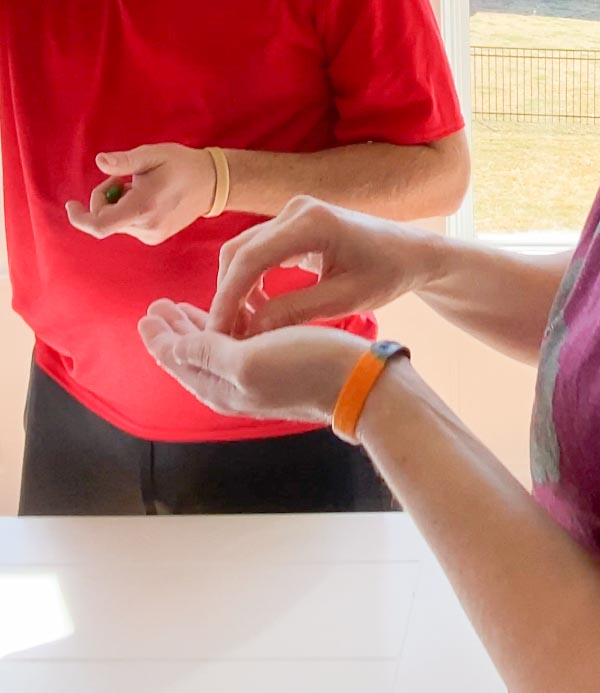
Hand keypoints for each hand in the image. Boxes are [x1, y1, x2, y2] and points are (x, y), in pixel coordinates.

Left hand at [66, 144, 217, 244]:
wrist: (212, 184)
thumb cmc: (181, 165)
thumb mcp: (153, 155)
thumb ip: (124, 161)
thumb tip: (99, 161)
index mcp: (142, 207)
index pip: (100, 225)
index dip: (80, 218)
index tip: (71, 205)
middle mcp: (145, 227)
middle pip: (105, 219)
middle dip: (104, 197)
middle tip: (121, 177)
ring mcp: (151, 235)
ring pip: (116, 222)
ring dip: (118, 203)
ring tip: (139, 186)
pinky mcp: (154, 237)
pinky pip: (128, 225)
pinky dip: (128, 211)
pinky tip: (147, 198)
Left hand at [139, 299, 370, 423]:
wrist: (359, 382)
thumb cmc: (306, 367)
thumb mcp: (248, 359)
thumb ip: (207, 353)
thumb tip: (172, 349)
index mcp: (220, 387)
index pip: (178, 360)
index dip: (160, 337)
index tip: (147, 313)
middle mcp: (234, 386)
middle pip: (192, 356)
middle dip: (174, 330)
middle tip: (158, 306)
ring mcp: (256, 378)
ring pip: (215, 351)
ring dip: (197, 327)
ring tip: (182, 308)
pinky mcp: (278, 366)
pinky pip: (239, 346)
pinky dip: (227, 327)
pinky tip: (233, 313)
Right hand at [208, 196, 435, 336]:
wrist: (411, 252)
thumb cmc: (387, 274)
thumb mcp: (345, 299)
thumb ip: (295, 311)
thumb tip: (249, 331)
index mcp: (312, 222)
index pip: (251, 259)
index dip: (228, 298)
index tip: (218, 334)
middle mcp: (296, 209)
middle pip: (239, 251)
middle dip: (227, 295)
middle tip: (224, 337)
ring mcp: (293, 213)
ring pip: (245, 251)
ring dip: (236, 288)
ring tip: (239, 328)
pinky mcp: (293, 223)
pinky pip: (259, 250)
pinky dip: (251, 278)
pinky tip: (255, 310)